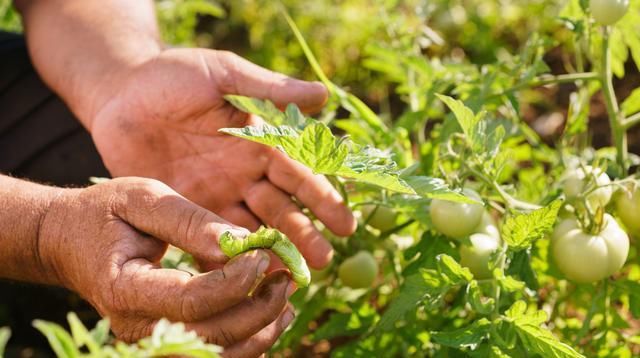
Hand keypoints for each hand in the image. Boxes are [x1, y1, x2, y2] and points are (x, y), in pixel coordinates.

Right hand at [38, 177, 294, 356]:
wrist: (70, 242)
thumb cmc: (105, 214)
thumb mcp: (142, 199)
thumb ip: (189, 221)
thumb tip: (241, 243)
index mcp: (125, 289)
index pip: (191, 301)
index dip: (235, 283)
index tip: (263, 256)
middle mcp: (135, 328)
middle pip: (212, 337)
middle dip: (259, 310)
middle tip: (286, 277)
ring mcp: (150, 342)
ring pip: (218, 356)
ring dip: (261, 332)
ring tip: (286, 297)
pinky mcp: (164, 342)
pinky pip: (213, 354)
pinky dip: (248, 341)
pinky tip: (270, 315)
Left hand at [88, 49, 356, 268]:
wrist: (118, 94)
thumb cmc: (173, 75)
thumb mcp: (223, 74)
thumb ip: (268, 89)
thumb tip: (325, 94)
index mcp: (259, 143)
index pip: (299, 175)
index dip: (323, 198)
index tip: (346, 223)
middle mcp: (244, 175)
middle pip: (281, 210)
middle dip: (304, 234)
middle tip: (324, 261)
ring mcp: (216, 196)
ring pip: (252, 230)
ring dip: (272, 253)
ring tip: (292, 279)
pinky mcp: (185, 212)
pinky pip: (210, 241)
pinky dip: (226, 261)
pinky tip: (240, 282)